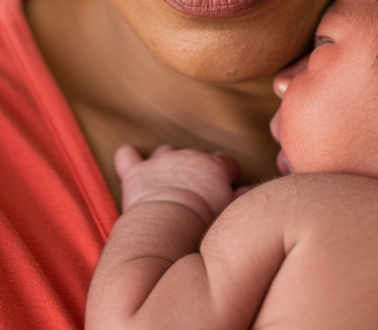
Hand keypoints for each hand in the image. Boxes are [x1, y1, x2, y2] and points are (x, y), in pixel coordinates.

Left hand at [116, 144, 241, 222]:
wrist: (169, 225)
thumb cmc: (205, 222)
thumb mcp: (232, 210)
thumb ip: (244, 197)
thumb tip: (251, 190)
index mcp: (214, 165)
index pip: (226, 162)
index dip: (225, 176)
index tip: (224, 190)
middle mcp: (188, 156)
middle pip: (195, 156)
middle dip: (196, 171)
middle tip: (196, 196)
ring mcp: (160, 162)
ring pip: (165, 151)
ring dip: (166, 163)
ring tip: (167, 183)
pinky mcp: (136, 172)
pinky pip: (127, 156)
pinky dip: (128, 158)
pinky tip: (130, 163)